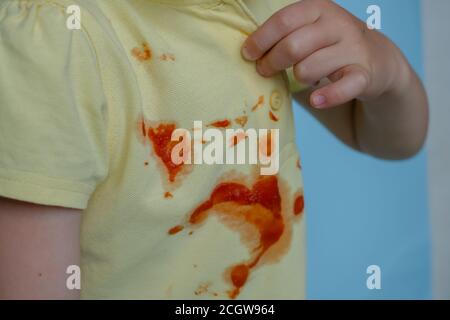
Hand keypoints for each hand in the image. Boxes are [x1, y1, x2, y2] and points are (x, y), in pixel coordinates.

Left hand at [242, 0, 409, 108]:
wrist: (376, 58)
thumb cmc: (329, 45)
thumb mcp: (310, 30)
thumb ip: (286, 34)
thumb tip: (248, 51)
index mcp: (319, 9)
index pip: (284, 20)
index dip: (261, 39)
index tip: (248, 54)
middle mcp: (337, 24)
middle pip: (293, 46)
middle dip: (271, 62)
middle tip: (264, 70)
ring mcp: (352, 49)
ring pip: (308, 69)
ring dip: (297, 78)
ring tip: (300, 77)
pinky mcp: (364, 74)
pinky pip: (344, 87)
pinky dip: (328, 96)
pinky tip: (316, 100)